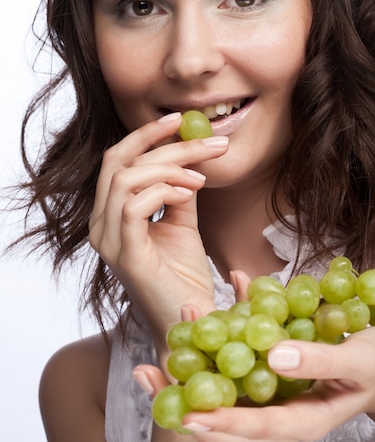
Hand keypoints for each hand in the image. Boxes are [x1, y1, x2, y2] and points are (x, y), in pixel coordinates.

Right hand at [88, 113, 228, 344]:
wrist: (190, 321)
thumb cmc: (184, 276)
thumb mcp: (183, 222)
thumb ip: (179, 190)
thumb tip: (188, 157)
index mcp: (110, 214)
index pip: (118, 161)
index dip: (145, 136)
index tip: (179, 120)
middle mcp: (100, 224)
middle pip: (119, 162)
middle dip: (162, 143)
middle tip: (205, 140)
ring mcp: (108, 240)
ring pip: (125, 179)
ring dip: (169, 168)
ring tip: (201, 177)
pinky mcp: (125, 255)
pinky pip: (134, 206)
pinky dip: (165, 190)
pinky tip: (191, 193)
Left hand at [134, 325, 374, 441]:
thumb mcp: (358, 361)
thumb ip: (319, 361)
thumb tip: (276, 356)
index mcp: (302, 418)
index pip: (257, 426)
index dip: (222, 422)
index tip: (189, 417)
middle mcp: (279, 405)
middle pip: (228, 408)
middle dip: (188, 394)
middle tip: (150, 377)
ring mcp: (272, 383)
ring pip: (228, 377)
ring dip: (199, 356)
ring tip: (168, 337)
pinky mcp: (270, 359)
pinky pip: (243, 346)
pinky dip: (226, 326)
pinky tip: (209, 304)